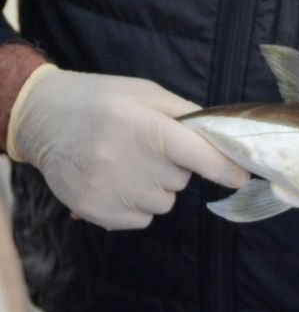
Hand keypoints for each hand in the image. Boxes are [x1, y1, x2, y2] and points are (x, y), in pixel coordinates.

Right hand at [7, 64, 248, 229]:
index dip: (226, 169)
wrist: (41, 118)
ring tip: (127, 162)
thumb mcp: (146, 93)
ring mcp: (109, 189)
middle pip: (181, 181)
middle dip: (174, 167)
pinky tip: (116, 180)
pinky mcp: (94, 210)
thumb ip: (186, 114)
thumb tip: (224, 136)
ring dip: (155, 187)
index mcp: (143, 126)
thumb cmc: (101, 100)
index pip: (199, 156)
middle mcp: (126, 160)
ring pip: (164, 203)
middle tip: (146, 147)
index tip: (243, 177)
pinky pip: (142, 219)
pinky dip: (137, 204)